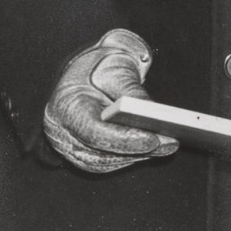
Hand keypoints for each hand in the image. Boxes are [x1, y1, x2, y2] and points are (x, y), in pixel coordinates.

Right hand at [43, 28, 179, 172]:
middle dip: (137, 149)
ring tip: (167, 145)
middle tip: (170, 143)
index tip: (153, 139)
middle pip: (99, 151)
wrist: (87, 71)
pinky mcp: (78, 153)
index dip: (124, 139)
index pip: (93, 131)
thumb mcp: (116, 69)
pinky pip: (104, 163)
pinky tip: (152, 148)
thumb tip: (154, 114)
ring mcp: (66, 145)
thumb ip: (132, 91)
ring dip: (136, 156)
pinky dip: (128, 157)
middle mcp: (60, 130)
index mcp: (65, 105)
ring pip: (103, 162)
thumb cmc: (100, 67)